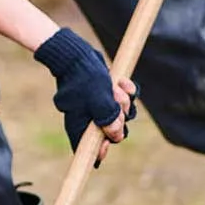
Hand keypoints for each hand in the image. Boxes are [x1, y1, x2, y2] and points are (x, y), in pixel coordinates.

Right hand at [33, 28, 136, 165]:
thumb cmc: (84, 79)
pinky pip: (125, 99)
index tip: (106, 141)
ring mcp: (99, 107)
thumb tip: (116, 136)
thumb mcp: (98, 101)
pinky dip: (126, 90)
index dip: (101, 149)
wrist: (77, 56)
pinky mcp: (108, 95)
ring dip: (123, 100)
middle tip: (114, 104)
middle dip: (119, 117)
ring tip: (115, 86)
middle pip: (113, 130)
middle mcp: (90, 119)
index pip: (91, 149)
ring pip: (121, 113)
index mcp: (81, 126)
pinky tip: (121, 81)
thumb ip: (108, 120)